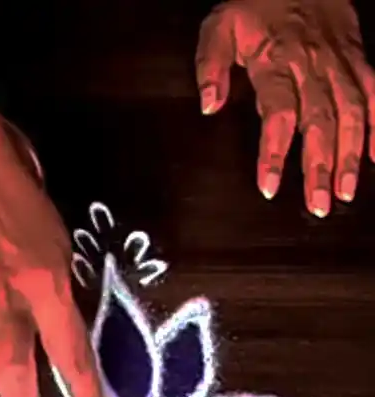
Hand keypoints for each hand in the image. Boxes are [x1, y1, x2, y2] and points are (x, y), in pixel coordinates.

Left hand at [196, 0, 374, 215]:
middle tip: (320, 206)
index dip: (274, 152)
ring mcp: (340, 64)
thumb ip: (210, 65)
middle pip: (320, 123)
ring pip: (352, 114)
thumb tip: (208, 106)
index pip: (278, 114)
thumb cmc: (254, 4)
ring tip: (348, 192)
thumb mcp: (220, 26)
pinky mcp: (358, 59)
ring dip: (352, 155)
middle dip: (321, 166)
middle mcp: (313, 67)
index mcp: (277, 62)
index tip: (270, 187)